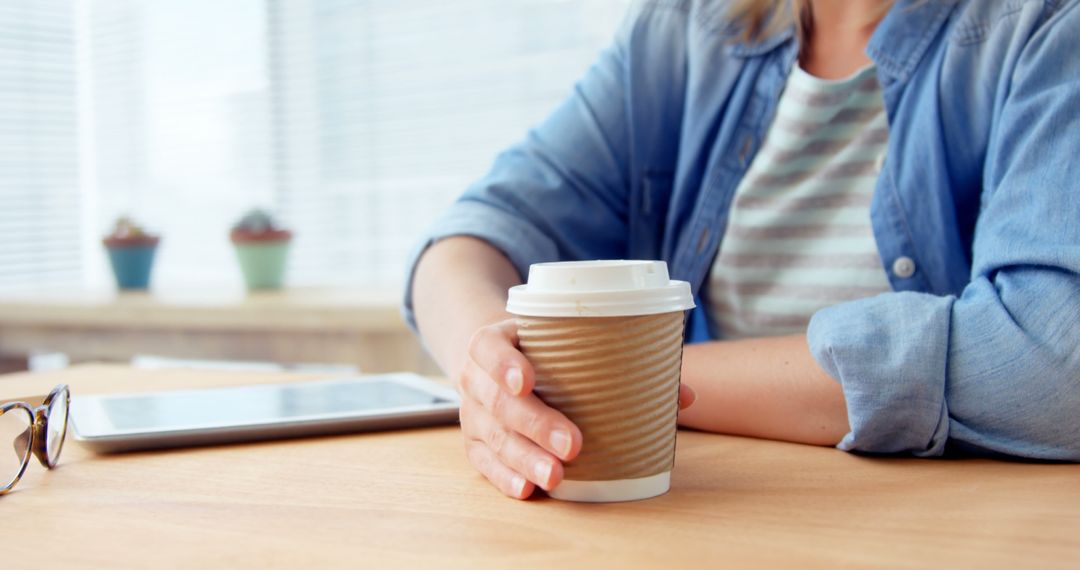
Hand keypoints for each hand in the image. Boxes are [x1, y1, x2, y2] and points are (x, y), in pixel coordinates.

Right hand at [457, 318, 696, 498]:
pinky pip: (484, 464)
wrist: (495, 364)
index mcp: (493, 342)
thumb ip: (617, 360)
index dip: (503, 364)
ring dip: (526, 459)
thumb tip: (683, 394)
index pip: (488, 348)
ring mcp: (471, 414)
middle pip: (498, 402)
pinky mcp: (474, 444)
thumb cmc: (541, 352)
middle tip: (573, 444)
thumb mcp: (562, 342)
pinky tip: (528, 489)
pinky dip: (505, 478)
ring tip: (556, 476)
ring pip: (494, 438)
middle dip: (536, 424)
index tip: (528, 380)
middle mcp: (475, 379)